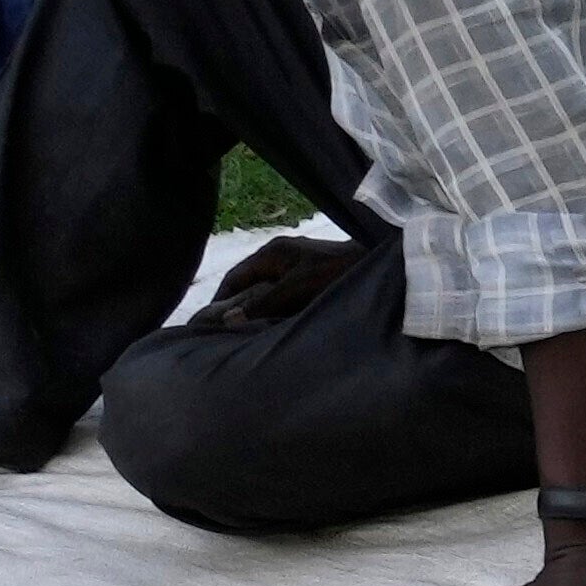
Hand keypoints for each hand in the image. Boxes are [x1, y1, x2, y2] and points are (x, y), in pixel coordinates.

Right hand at [209, 229, 374, 325]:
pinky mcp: (312, 273)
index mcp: (271, 253)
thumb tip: (229, 320)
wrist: (377, 262)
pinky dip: (277, 306)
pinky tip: (277, 323)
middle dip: (237, 305)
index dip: (220, 300)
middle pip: (249, 283)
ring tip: (249, 332)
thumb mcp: (295, 290)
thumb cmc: (335, 273)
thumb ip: (264, 304)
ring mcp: (297, 263)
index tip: (209, 323)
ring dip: (258, 307)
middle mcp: (280, 254)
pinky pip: (285, 291)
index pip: (234, 277)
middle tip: (227, 331)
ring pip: (267, 288)